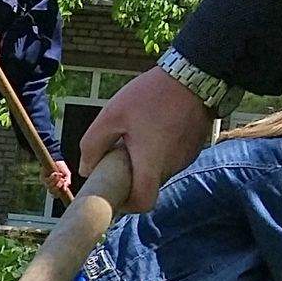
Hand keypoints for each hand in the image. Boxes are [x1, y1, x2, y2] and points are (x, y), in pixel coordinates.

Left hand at [41, 159, 71, 196]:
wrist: (57, 159)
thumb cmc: (62, 168)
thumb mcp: (67, 175)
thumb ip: (67, 182)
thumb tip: (65, 189)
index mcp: (57, 186)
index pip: (55, 195)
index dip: (58, 194)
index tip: (63, 189)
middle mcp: (50, 186)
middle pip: (52, 193)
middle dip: (59, 186)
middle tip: (62, 180)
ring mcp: (46, 182)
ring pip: (50, 187)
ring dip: (56, 181)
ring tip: (59, 174)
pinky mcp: (42, 178)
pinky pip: (47, 181)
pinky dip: (52, 177)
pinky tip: (55, 173)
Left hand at [78, 67, 212, 213]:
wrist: (195, 74)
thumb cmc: (151, 95)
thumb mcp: (111, 116)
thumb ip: (93, 145)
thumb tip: (86, 170)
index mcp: (152, 163)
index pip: (144, 203)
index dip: (128, 205)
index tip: (116, 193)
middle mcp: (173, 165)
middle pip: (149, 187)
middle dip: (132, 179)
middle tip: (119, 156)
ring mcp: (186, 157)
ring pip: (160, 172)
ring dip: (145, 164)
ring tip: (136, 138)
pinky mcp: (194, 146)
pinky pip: (171, 159)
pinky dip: (159, 154)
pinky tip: (153, 131)